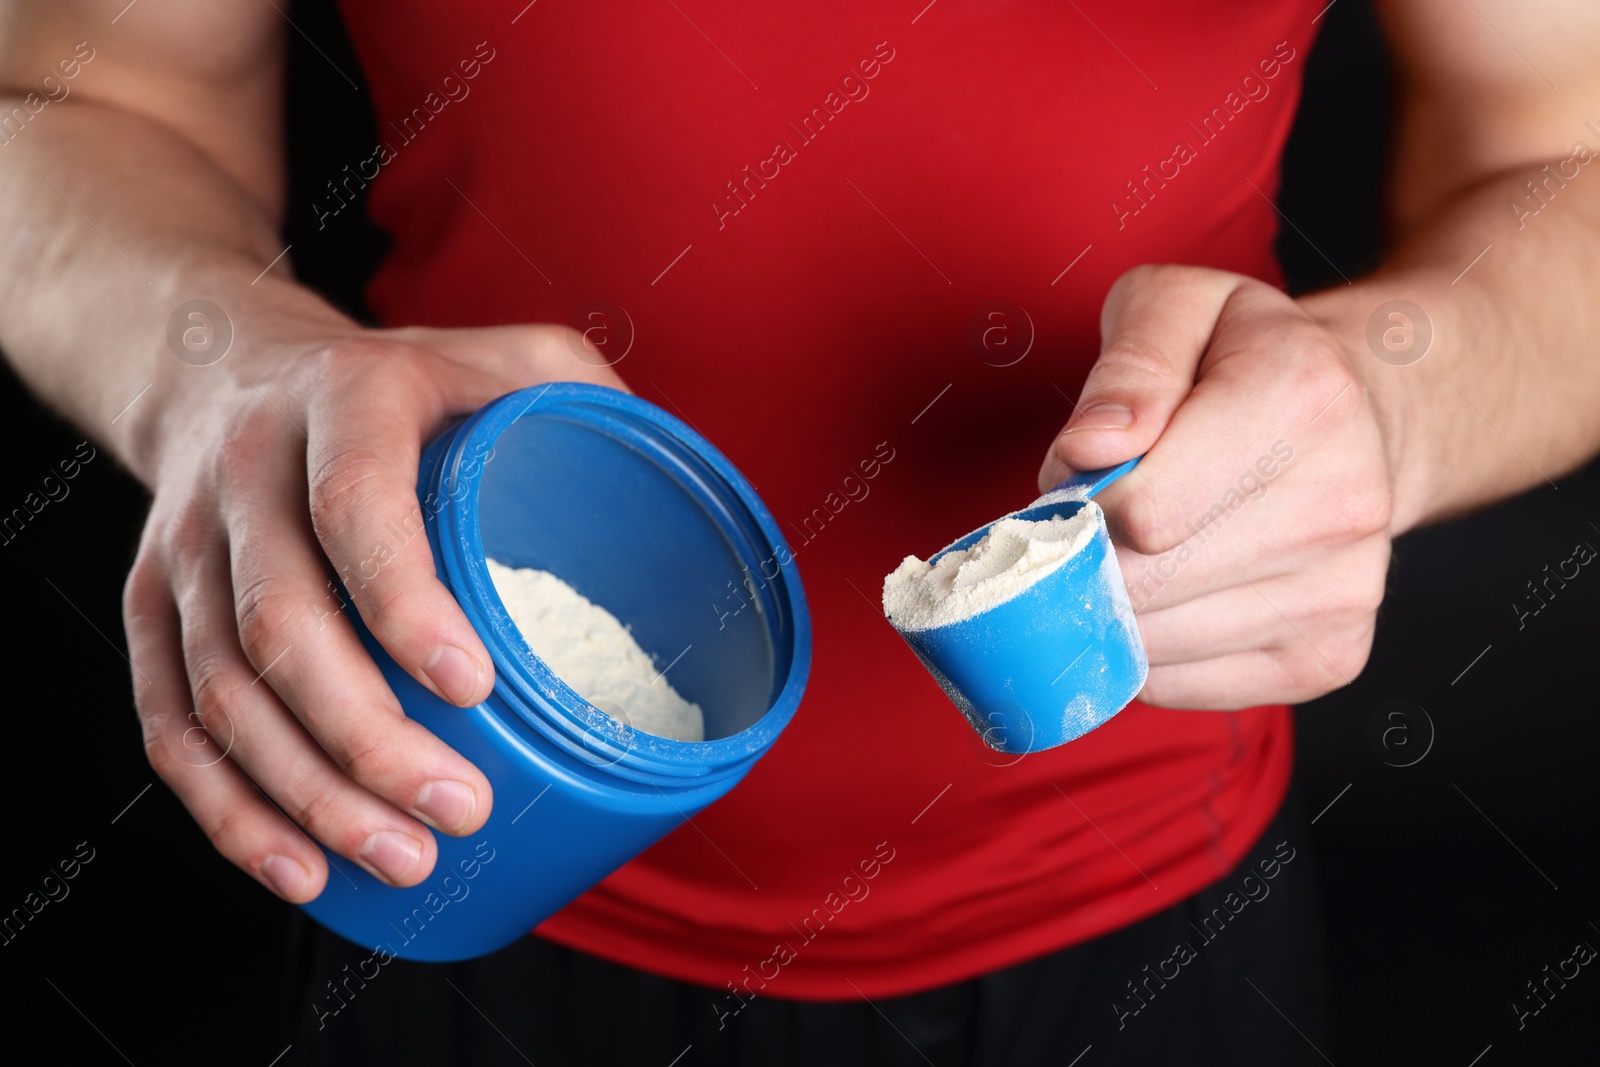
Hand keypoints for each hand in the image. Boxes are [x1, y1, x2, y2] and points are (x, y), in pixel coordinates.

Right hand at [124, 319, 625, 900]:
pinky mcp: (151, 607)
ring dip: (306, 795)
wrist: (225, 362)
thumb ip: (592, 401)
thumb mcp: (506, 355)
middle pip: (280, 625)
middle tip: (458, 811)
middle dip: (366, 739)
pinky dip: (228, 807)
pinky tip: (296, 866)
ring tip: (403, 858)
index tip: (475, 690)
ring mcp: (186, 545)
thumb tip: (696, 497)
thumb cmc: (404, 379)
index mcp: (345, 400)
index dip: (406, 605)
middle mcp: (247, 470)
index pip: (356, 508)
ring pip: (221, 691)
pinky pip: (170, 721)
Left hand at [1039, 265, 1396, 709]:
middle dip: (1087, 556)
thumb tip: (1089, 452)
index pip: (1142, 508)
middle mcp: (1341, 505)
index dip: (1083, 497)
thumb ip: (1128, 365)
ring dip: (1112, 605)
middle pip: (1143, 584)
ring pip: (1155, 645)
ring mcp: (1343, 593)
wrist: (1363, 416)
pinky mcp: (1329, 658)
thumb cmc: (1245, 358)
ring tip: (1139, 548)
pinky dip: (1146, 650)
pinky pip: (1181, 686)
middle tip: (1094, 517)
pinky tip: (1168, 593)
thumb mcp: (1179, 307)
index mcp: (1302, 399)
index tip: (1087, 471)